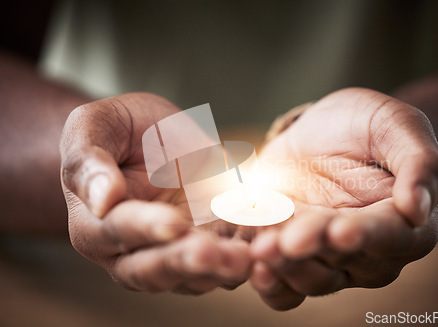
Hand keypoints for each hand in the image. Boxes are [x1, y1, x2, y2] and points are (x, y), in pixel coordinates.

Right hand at [60, 93, 250, 293]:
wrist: (153, 135)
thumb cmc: (119, 128)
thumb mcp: (94, 126)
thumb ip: (88, 161)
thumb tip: (103, 200)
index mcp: (94, 224)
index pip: (117, 232)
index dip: (145, 228)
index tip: (173, 222)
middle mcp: (130, 251)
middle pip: (154, 269)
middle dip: (186, 262)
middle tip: (216, 253)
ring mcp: (172, 253)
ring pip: (194, 276)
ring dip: (221, 270)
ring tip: (247, 257)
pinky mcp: (208, 246)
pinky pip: (227, 262)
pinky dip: (248, 256)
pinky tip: (269, 245)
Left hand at [250, 88, 437, 309]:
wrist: (320, 134)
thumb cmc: (364, 125)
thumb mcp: (396, 124)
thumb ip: (419, 161)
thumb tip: (419, 209)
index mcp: (405, 224)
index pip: (390, 236)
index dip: (365, 235)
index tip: (340, 230)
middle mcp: (369, 252)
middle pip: (343, 261)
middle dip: (312, 249)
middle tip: (285, 239)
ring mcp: (329, 259)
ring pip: (310, 278)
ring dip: (283, 264)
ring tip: (260, 242)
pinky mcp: (294, 258)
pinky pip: (283, 287)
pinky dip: (267, 280)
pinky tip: (250, 262)